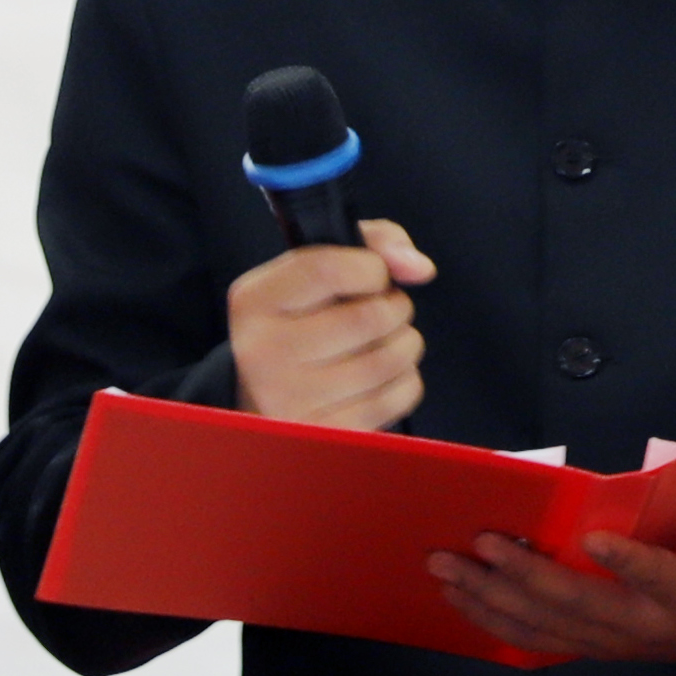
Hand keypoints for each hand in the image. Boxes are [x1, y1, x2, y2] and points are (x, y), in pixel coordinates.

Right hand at [228, 219, 437, 429]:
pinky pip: (399, 395)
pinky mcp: (326, 432)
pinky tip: (381, 376)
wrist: (265, 395)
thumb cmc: (302, 323)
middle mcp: (264, 352)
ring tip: (382, 341)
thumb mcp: (315, 270)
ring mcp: (291, 399)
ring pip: (391, 357)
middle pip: (370, 317)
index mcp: (255, 301)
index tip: (374, 275)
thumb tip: (419, 267)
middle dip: (394, 307)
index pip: (329, 269)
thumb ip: (373, 243)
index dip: (372, 268)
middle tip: (381, 312)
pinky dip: (405, 379)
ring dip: (405, 342)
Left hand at [431, 465, 675, 672]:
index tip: (591, 539)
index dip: (628, 563)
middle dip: (523, 576)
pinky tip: (459, 599)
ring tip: (446, 569)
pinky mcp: (598, 646)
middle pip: (579, 606)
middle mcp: (646, 625)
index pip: (659, 578)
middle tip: (479, 543)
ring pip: (546, 627)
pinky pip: (538, 640)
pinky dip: (494, 621)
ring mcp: (616, 641)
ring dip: (491, 599)